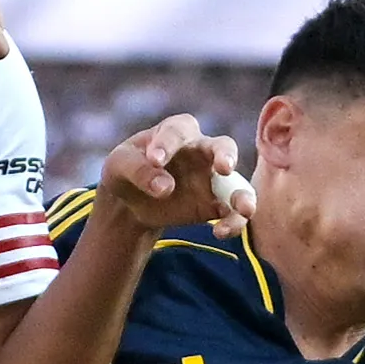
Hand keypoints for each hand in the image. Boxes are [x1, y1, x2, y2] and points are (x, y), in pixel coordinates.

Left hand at [91, 112, 254, 238]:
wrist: (130, 199)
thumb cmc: (127, 169)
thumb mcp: (120, 165)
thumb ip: (139, 171)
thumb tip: (166, 188)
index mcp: (176, 131)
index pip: (179, 131)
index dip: (168, 143)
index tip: (154, 160)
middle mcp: (201, 150)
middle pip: (224, 146)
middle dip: (227, 155)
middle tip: (225, 167)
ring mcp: (212, 178)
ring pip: (237, 183)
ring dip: (244, 196)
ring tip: (243, 209)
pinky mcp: (214, 205)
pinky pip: (232, 213)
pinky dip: (233, 222)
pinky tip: (220, 232)